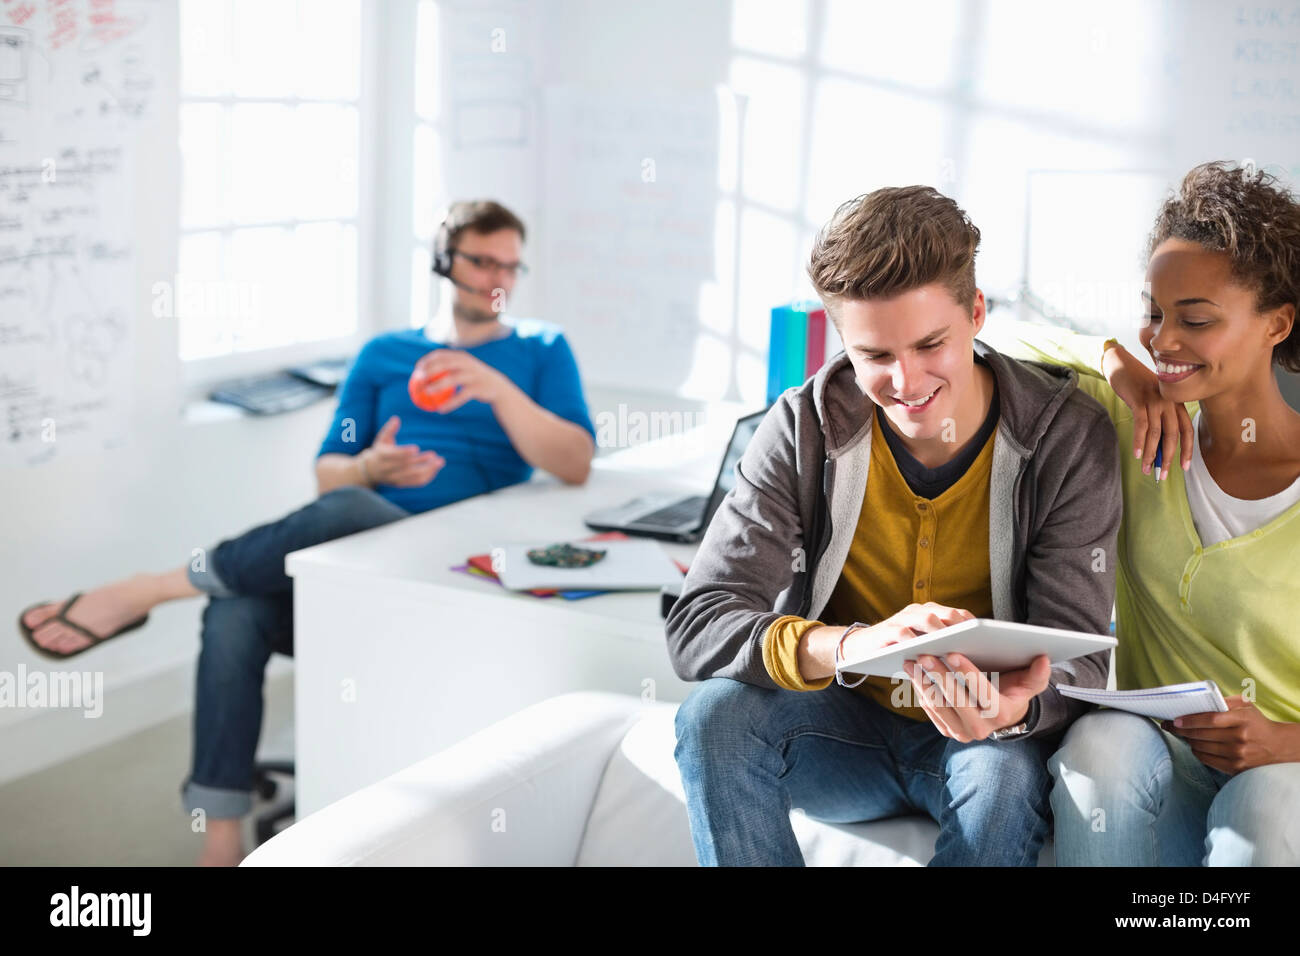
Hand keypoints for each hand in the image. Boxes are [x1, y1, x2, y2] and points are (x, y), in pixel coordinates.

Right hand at [362, 415, 443, 487]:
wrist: (371, 470)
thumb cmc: (380, 450)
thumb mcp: (381, 439)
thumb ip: (389, 429)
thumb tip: (396, 419)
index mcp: (382, 456)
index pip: (393, 455)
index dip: (404, 452)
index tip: (416, 448)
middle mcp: (388, 468)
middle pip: (406, 466)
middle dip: (420, 461)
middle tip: (433, 454)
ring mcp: (395, 478)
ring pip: (413, 476)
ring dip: (428, 469)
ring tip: (440, 461)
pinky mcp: (401, 484)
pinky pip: (416, 482)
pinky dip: (428, 476)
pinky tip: (436, 468)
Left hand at [414, 349, 517, 412]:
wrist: (498, 388)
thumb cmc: (475, 379)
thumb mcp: (464, 369)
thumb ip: (448, 368)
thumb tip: (424, 376)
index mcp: (461, 356)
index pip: (440, 355)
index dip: (426, 360)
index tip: (416, 370)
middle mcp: (467, 363)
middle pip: (444, 364)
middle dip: (429, 371)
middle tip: (418, 380)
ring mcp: (473, 375)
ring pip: (452, 380)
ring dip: (437, 386)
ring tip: (427, 393)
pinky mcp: (478, 388)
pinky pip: (461, 397)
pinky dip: (450, 403)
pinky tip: (441, 410)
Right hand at [839, 601, 976, 660]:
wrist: (859, 649)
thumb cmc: (898, 651)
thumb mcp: (922, 646)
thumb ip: (942, 647)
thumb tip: (976, 662)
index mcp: (930, 614)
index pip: (957, 614)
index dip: (973, 625)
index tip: (989, 640)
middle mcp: (917, 612)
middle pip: (945, 614)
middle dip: (961, 627)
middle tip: (976, 642)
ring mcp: (901, 619)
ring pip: (926, 619)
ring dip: (941, 632)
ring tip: (955, 646)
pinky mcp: (885, 631)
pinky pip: (902, 633)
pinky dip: (915, 642)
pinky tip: (926, 654)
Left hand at [903, 651, 1051, 742]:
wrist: (1003, 716)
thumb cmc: (1015, 691)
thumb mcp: (1029, 683)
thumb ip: (1037, 674)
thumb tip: (1044, 659)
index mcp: (1002, 714)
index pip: (983, 692)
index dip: (968, 672)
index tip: (953, 652)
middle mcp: (982, 728)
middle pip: (956, 700)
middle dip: (939, 675)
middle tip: (924, 654)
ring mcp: (963, 733)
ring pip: (939, 705)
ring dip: (924, 682)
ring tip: (912, 660)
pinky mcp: (948, 731)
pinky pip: (931, 711)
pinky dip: (921, 691)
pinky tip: (914, 673)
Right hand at [1102, 343, 1193, 478]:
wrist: (1121, 364)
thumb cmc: (1136, 385)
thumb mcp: (1153, 400)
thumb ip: (1159, 417)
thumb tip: (1157, 446)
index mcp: (1176, 403)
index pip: (1186, 430)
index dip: (1186, 450)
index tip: (1183, 468)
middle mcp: (1169, 402)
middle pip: (1173, 435)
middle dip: (1168, 458)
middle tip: (1162, 475)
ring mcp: (1155, 400)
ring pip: (1156, 433)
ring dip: (1151, 454)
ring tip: (1146, 469)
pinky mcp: (1140, 400)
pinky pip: (1142, 425)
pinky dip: (1140, 442)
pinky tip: (1137, 454)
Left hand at [1161, 696, 1299, 772]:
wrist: (1277, 746)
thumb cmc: (1256, 722)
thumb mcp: (1245, 706)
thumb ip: (1224, 701)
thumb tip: (1197, 702)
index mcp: (1242, 719)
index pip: (1210, 720)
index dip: (1189, 720)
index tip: (1175, 720)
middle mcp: (1240, 738)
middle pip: (1202, 735)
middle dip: (1181, 730)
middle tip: (1170, 726)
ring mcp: (1238, 755)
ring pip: (1201, 747)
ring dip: (1188, 740)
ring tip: (1183, 734)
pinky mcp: (1236, 768)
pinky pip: (1207, 760)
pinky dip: (1197, 752)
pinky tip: (1195, 745)